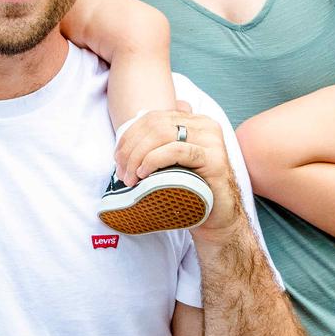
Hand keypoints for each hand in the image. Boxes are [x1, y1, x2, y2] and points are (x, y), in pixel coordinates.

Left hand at [114, 103, 243, 238]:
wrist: (217, 218)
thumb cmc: (190, 190)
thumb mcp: (170, 162)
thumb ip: (157, 144)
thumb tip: (126, 138)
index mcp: (195, 121)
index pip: (153, 118)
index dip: (129, 135)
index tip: (117, 158)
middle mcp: (205, 125)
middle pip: (155, 124)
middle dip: (131, 147)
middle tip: (121, 171)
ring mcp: (212, 141)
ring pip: (163, 134)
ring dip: (138, 155)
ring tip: (130, 177)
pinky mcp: (214, 159)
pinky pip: (176, 150)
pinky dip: (154, 160)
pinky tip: (143, 174)